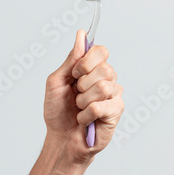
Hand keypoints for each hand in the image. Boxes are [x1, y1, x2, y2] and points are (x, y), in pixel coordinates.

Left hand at [43, 30, 123, 164]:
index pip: (101, 51)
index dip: (87, 61)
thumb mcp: (57, 82)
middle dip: (83, 84)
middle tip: (76, 95)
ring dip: (83, 101)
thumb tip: (81, 35)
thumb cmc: (59, 112)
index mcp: (93, 70)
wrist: (61, 138)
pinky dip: (86, 115)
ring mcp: (114, 95)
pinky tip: (85, 120)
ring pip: (103, 87)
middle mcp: (107, 80)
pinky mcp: (116, 111)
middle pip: (105, 68)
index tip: (75, 74)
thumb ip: (71, 60)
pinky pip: (100, 106)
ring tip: (80, 109)